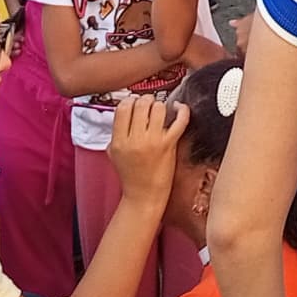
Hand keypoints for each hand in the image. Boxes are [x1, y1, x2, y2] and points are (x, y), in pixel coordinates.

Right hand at [107, 91, 189, 207]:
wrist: (144, 196)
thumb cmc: (131, 175)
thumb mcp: (113, 153)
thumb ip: (116, 132)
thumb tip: (125, 111)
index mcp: (119, 142)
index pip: (123, 108)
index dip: (130, 101)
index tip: (135, 103)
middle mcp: (135, 140)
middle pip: (141, 104)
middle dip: (146, 100)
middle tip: (149, 105)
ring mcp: (153, 142)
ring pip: (158, 108)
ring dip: (160, 105)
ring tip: (160, 111)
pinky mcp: (169, 145)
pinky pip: (180, 120)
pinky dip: (182, 110)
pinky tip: (179, 108)